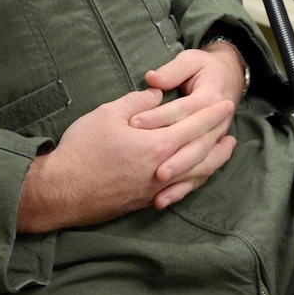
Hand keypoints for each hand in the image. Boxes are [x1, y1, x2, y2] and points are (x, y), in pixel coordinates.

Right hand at [15, 86, 236, 234]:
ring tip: (226, 149)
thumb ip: (137, 102)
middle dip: (219, 134)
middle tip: (231, 121)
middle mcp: (163, 171)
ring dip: (214, 160)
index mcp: (158, 146)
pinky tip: (197, 173)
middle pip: (203, 153)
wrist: (62, 191)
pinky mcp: (145, 200)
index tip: (227, 102)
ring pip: (196, 175)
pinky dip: (196, 179)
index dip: (212, 113)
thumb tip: (157, 94)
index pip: (194, 126)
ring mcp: (156, 189)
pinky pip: (181, 189)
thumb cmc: (82, 149)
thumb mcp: (108, 114)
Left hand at [132, 44, 246, 206]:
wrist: (230, 79)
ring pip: (198, 167)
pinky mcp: (206, 155)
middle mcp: (216, 125)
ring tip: (158, 194)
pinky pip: (196, 178)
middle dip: (173, 160)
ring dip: (179, 182)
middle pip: (194, 146)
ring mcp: (213, 143)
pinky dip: (180, 191)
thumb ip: (172, 71)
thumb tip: (153, 79)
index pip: (181, 111)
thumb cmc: (206, 69)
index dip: (157, 117)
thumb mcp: (192, 61)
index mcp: (210, 98)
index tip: (133, 123)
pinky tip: (161, 202)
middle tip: (151, 171)